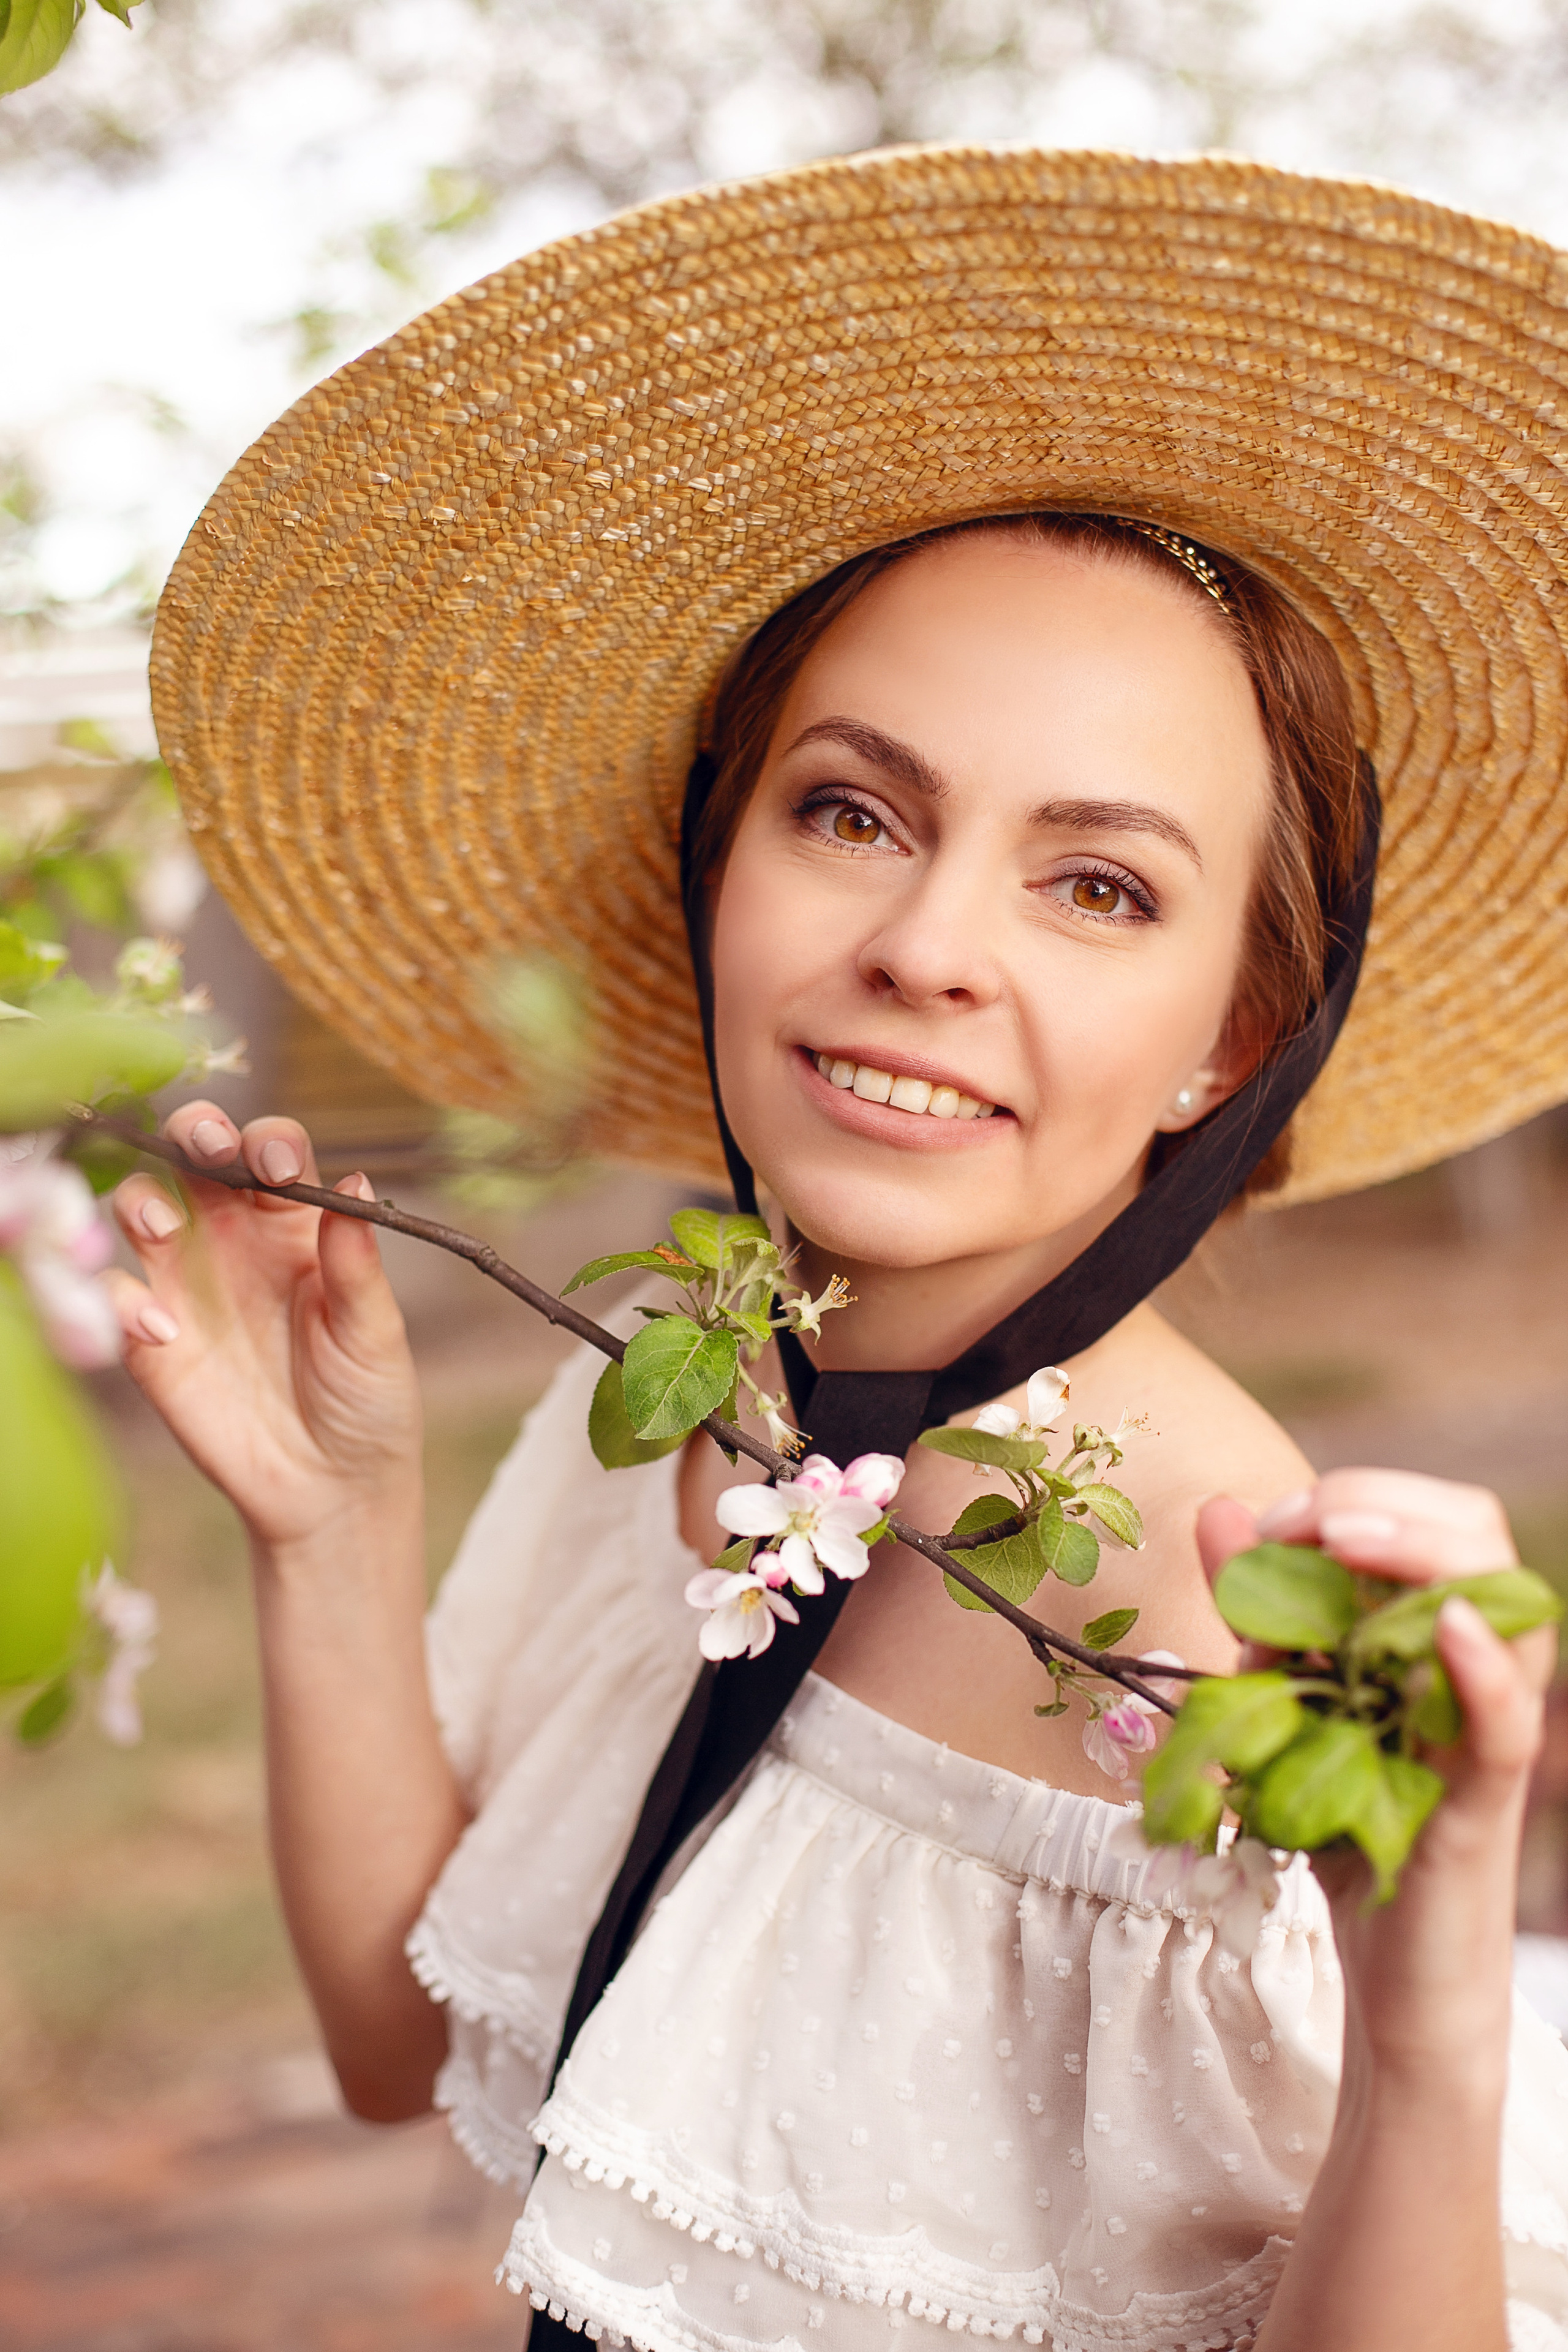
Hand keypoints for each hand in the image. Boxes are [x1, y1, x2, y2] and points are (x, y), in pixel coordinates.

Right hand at [107, 1103, 421, 1549]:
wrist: (332, 1487)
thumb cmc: (365, 1400)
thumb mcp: (375, 1333)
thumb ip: (357, 1265)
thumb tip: (354, 1184)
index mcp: (296, 1225)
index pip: (272, 1153)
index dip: (268, 1143)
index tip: (279, 1168)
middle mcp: (234, 1237)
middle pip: (194, 1155)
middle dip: (191, 1132)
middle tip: (204, 1147)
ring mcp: (186, 1283)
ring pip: (139, 1206)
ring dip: (141, 1200)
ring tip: (166, 1229)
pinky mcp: (149, 1340)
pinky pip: (114, 1296)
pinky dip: (122, 1300)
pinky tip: (163, 1332)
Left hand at [1198, 1470, 1550, 2082]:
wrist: (1388, 1978)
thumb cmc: (1344, 1829)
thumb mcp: (1283, 1701)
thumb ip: (1258, 1612)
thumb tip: (1219, 1507)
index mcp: (1434, 1634)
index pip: (1435, 1517)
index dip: (1356, 1495)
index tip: (1270, 1525)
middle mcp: (1476, 1668)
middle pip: (1477, 1537)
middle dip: (1384, 1504)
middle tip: (1301, 1526)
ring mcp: (1485, 1731)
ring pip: (1511, 1610)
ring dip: (1426, 1555)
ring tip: (1347, 1539)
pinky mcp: (1478, 1803)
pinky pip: (1505, 1725)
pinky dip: (1482, 1671)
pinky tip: (1450, 1628)